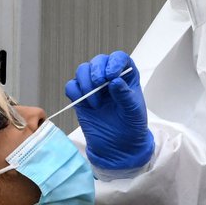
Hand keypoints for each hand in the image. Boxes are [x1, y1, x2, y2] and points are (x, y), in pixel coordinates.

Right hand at [65, 51, 153, 170]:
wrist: (118, 146)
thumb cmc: (131, 126)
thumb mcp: (133, 111)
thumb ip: (125, 95)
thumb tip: (114, 81)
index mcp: (127, 76)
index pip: (119, 58)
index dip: (114, 62)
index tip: (111, 75)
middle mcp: (109, 77)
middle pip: (98, 61)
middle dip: (96, 71)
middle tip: (99, 85)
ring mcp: (93, 86)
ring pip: (82, 70)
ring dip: (86, 83)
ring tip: (95, 103)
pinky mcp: (81, 97)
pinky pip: (72, 86)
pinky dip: (75, 92)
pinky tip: (86, 104)